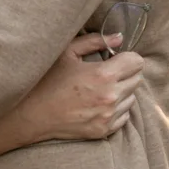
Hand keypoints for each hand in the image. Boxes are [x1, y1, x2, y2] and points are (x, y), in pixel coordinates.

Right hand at [20, 32, 143, 143]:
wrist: (31, 115)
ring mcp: (108, 116)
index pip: (137, 62)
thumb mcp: (67, 53)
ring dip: (122, 91)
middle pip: (137, 79)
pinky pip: (124, 116)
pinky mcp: (104, 131)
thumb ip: (95, 41)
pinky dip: (117, 109)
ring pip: (132, 98)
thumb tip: (118, 38)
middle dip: (126, 73)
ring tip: (100, 89)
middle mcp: (110, 97)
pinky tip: (98, 104)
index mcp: (103, 75)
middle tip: (107, 73)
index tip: (116, 59)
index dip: (128, 57)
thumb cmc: (46, 80)